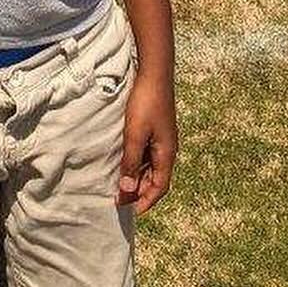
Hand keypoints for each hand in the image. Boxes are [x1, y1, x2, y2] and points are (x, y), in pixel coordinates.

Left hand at [118, 70, 175, 215]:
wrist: (154, 74)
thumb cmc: (146, 103)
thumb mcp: (135, 134)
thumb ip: (131, 162)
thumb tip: (127, 191)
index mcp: (167, 154)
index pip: (159, 187)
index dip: (146, 201)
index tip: (131, 212)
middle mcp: (167, 150)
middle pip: (156, 179)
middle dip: (140, 192)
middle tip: (120, 200)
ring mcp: (162, 140)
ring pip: (151, 167)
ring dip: (138, 178)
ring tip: (120, 185)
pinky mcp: (155, 130)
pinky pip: (147, 155)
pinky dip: (137, 164)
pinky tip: (125, 163)